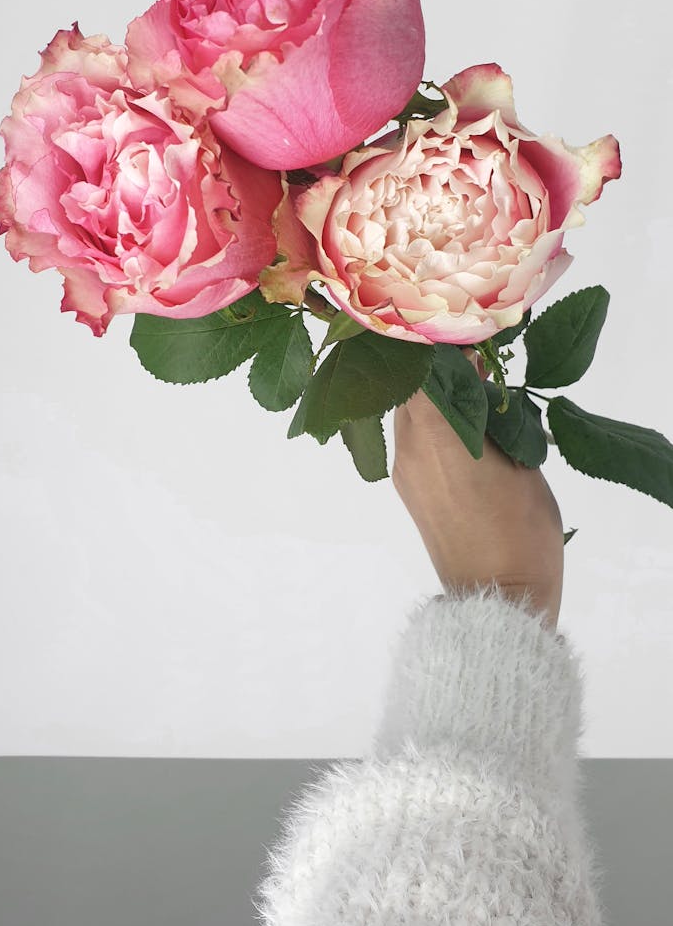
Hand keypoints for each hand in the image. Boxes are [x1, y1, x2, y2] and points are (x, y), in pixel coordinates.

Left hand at [392, 362, 563, 629]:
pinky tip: (462, 420)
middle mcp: (408, 449)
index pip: (416, 365)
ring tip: (471, 383)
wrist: (499, 599)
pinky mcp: (409, 492)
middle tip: (468, 350)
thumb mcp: (520, 459)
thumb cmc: (521, 530)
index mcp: (436, 435)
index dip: (433, 341)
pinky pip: (412, 441)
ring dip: (431, 393)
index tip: (456, 325)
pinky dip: (430, 421)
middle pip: (406, 386)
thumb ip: (493, 413)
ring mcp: (404, 473)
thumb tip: (476, 374)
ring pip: (406, 413)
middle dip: (432, 364)